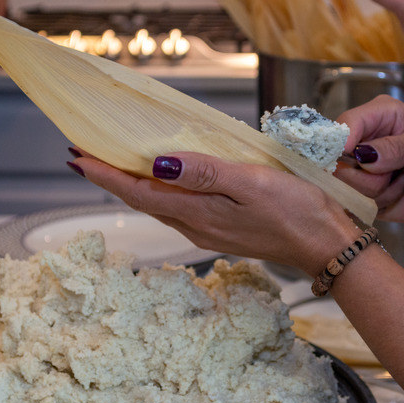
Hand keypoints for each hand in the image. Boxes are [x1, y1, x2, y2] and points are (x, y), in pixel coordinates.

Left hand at [71, 151, 360, 276]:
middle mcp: (196, 225)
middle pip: (143, 200)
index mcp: (198, 212)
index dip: (105, 175)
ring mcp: (208, 230)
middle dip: (110, 179)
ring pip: (159, 205)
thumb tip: (158, 165)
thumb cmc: (296, 210)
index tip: (77, 157)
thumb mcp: (252, 184)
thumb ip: (205, 173)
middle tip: (85, 156)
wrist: (326, 245)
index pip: (139, 192)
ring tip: (113, 166)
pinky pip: (178, 209)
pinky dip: (159, 193)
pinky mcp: (222, 230)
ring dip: (132, 186)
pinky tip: (162, 183)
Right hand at [334, 95, 403, 225]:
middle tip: (398, 169)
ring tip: (400, 180)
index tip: (355, 157)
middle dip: (369, 172)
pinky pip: (354, 200)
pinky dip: (377, 202)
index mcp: (379, 115)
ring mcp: (357, 167)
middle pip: (339, 157)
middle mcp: (362, 138)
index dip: (343, 140)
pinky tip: (393, 192)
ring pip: (347, 183)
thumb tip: (364, 155)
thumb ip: (398, 147)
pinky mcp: (356, 191)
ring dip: (378, 188)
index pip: (346, 122)